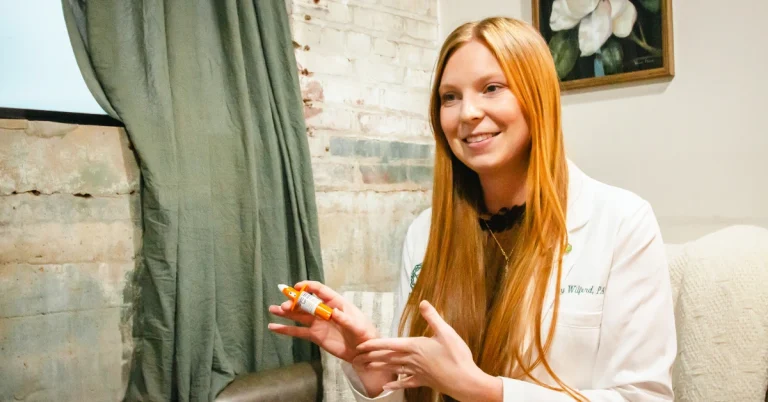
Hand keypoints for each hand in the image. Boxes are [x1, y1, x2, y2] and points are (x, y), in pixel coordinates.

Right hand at [268, 281, 377, 362]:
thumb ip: (345, 320)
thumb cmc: (364, 334)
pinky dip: (285, 330)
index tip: (297, 287)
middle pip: (306, 303)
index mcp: (336, 303)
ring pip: (299, 315)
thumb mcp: (357, 326)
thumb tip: (333, 313)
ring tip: (272, 309)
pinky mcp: (314, 336)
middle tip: (284, 305)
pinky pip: (298, 332)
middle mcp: (324, 311)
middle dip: (294, 302)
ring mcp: (318, 323)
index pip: (321, 291)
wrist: (362, 351)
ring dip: (286, 312)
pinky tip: (273, 327)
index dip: (308, 287)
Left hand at [354, 300, 501, 400]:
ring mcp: (416, 372)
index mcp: (414, 346)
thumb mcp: (446, 332)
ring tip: (366, 367)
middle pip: (386, 357)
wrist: (465, 382)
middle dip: (370, 357)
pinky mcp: (423, 381)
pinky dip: (395, 384)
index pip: (388, 344)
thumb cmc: (456, 356)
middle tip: (355, 358)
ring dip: (379, 368)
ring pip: (393, 369)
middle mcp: (411, 360)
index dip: (373, 345)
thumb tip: (422, 302)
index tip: (360, 346)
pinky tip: (386, 388)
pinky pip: (406, 382)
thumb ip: (433, 317)